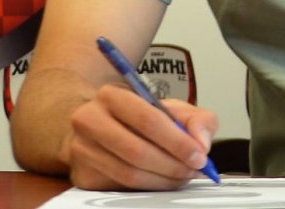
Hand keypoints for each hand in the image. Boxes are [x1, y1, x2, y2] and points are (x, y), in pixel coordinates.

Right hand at [64, 84, 218, 190]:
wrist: (100, 126)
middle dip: (172, 164)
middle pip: (137, 151)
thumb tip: (201, 142)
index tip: (198, 155)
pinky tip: (163, 181)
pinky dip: (149, 188)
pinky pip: (121, 188)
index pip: (147, 119)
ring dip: (163, 180)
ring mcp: (82, 150)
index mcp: (111, 95)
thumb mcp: (170, 108)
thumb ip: (196, 119)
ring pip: (129, 174)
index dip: (177, 141)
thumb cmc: (136, 117)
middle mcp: (90, 120)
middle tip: (193, 170)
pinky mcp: (84, 176)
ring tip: (182, 176)